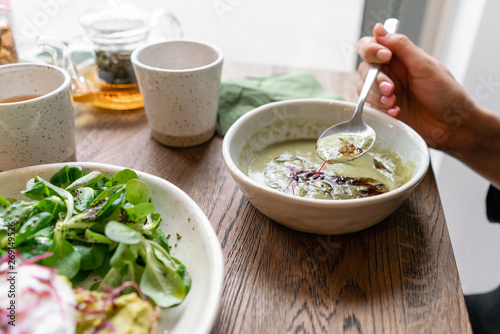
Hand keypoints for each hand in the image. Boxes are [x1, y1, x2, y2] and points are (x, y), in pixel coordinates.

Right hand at [357, 23, 499, 188]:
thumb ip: (401, 47)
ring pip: (363, 89)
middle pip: (364, 69)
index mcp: (400, 59)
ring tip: (395, 103)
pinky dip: (381, 110)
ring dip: (377, 96)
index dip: (371, 50)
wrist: (452, 126)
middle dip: (375, 79)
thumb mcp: (425, 66)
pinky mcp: (383, 111)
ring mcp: (385, 93)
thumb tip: (378, 29)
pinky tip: (397, 112)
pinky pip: (370, 107)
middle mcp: (390, 74)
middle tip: (391, 89)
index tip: (384, 57)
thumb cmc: (446, 95)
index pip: (371, 47)